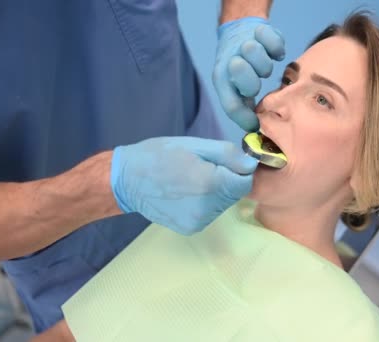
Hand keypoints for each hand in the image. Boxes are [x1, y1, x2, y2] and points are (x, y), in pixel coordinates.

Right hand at [110, 137, 256, 234]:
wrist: (127, 180)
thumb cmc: (160, 155)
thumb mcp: (195, 145)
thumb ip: (228, 154)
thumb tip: (252, 164)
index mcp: (211, 183)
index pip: (245, 182)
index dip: (239, 170)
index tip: (223, 162)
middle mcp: (208, 208)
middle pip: (235, 194)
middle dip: (227, 180)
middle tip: (202, 168)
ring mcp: (199, 221)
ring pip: (223, 205)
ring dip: (216, 192)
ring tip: (192, 180)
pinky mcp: (191, 229)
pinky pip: (209, 214)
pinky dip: (205, 203)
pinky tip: (186, 193)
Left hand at [213, 17, 284, 131]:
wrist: (239, 29)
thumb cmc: (241, 68)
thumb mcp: (235, 88)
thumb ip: (242, 108)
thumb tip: (254, 130)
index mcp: (223, 81)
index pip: (232, 106)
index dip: (245, 118)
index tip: (256, 124)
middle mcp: (230, 64)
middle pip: (249, 85)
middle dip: (255, 85)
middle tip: (257, 77)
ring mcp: (245, 45)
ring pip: (262, 64)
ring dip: (266, 65)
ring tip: (263, 60)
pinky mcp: (260, 31)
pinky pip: (275, 44)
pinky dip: (277, 49)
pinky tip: (272, 50)